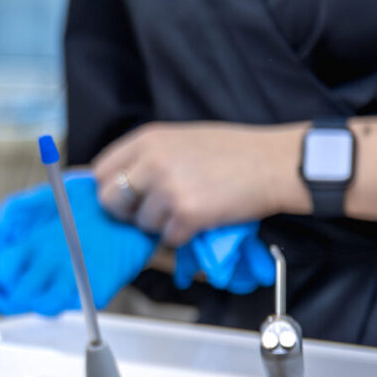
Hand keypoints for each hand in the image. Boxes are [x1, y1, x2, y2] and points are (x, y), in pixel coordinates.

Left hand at [94, 122, 307, 245]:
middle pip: (109, 200)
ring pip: (141, 223)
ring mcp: (168, 188)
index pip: (101, 171)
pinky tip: (202, 219)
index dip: (109, 188)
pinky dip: (183, 235)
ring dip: (161, 224)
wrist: (276, 163)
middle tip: (151, 211)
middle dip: (127, 211)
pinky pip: (168, 237)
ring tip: (189, 208)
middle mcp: (152, 162)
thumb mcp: (180, 140)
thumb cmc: (232, 151)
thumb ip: (147, 156)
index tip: (123, 197)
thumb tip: (116, 182)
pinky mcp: (187, 213)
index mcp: (147, 139)